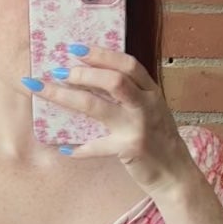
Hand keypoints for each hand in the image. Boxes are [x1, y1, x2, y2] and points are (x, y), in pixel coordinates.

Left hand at [33, 45, 193, 197]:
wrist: (175, 175)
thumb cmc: (158, 141)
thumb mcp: (150, 111)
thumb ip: (130, 95)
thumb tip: (91, 81)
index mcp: (151, 91)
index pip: (127, 64)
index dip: (100, 54)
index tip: (75, 48)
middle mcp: (146, 105)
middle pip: (112, 80)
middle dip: (82, 73)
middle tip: (58, 71)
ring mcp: (138, 126)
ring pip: (97, 106)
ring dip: (67, 97)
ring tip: (47, 91)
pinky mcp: (130, 148)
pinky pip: (97, 146)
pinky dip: (79, 148)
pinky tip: (65, 149)